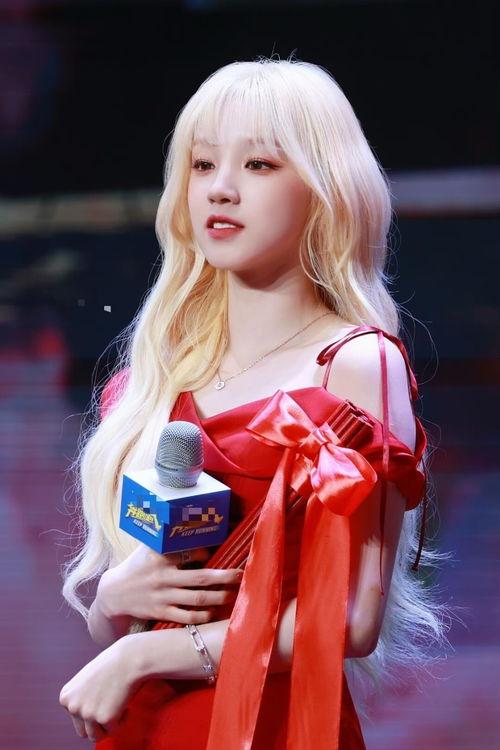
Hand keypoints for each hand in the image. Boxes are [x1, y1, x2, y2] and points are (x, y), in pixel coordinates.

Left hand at [59, 635, 140, 742]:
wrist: (130, 658)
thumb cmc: (112, 664)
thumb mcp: (87, 679)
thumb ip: (81, 697)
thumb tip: (85, 717)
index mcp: (66, 697)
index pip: (76, 717)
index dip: (92, 709)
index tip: (103, 696)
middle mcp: (73, 707)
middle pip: (83, 731)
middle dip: (98, 722)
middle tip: (111, 705)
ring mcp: (88, 714)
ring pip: (96, 736)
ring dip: (108, 725)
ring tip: (117, 705)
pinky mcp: (105, 719)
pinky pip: (114, 730)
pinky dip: (122, 719)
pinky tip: (125, 703)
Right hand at [98, 543, 242, 624]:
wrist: (113, 593)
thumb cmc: (136, 565)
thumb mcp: (148, 547)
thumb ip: (168, 537)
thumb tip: (191, 522)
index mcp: (160, 556)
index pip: (190, 552)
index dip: (207, 553)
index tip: (217, 553)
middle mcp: (163, 577)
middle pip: (200, 577)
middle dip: (224, 577)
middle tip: (240, 575)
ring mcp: (162, 596)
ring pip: (197, 599)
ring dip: (218, 597)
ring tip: (232, 594)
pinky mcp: (161, 612)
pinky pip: (186, 617)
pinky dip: (202, 616)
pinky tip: (213, 612)